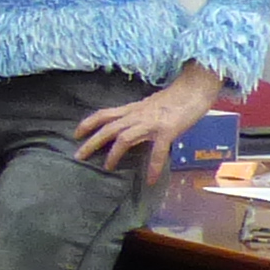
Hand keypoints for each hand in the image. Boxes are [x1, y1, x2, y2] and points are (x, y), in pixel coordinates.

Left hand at [70, 70, 221, 178]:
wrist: (194, 89)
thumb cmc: (174, 98)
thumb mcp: (149, 105)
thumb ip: (137, 116)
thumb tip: (128, 128)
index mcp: (133, 109)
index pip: (104, 114)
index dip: (88, 123)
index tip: (75, 134)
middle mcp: (137, 115)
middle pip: (108, 128)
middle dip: (91, 142)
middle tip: (78, 156)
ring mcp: (151, 123)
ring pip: (124, 137)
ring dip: (113, 154)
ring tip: (106, 167)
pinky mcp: (167, 131)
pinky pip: (157, 152)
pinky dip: (153, 166)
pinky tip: (151, 179)